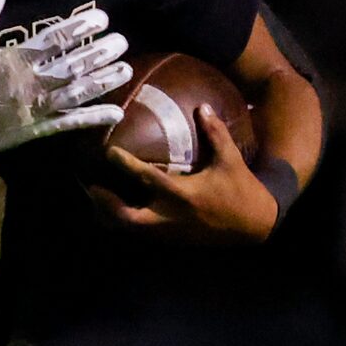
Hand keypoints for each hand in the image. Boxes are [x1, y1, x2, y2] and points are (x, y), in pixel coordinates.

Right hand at [0, 0, 131, 158]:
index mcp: (17, 58)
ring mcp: (36, 108)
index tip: (102, 19)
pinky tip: (116, 112)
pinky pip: (70, 123)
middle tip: (121, 42)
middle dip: (101, 52)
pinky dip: (94, 117)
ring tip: (126, 69)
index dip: (82, 27)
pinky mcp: (35, 129)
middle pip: (75, 64)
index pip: (57, 38)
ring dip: (104, 80)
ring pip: (78, 92)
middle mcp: (32, 82)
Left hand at [91, 110, 278, 242]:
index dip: (126, 165)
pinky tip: (113, 209)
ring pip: (128, 228)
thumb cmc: (242, 190)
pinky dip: (124, 222)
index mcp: (183, 195)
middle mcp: (170, 216)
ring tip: (94, 198)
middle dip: (104, 204)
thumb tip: (202, 107)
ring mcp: (168, 231)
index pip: (147, 179)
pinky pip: (139, 233)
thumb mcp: (231, 160)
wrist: (255, 226)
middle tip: (89, 187)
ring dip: (109, 215)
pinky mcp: (170, 239)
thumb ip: (215, 133)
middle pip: (125, 217)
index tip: (109, 152)